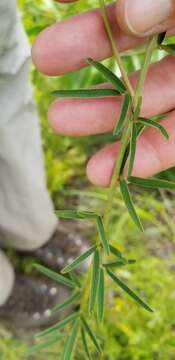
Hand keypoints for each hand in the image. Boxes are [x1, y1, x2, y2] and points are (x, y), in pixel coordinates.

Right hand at [32, 0, 174, 186]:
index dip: (96, 14)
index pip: (133, 2)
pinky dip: (145, 156)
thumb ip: (169, 1)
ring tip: (59, 121)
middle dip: (86, 54)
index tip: (59, 6)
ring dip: (103, 115)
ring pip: (149, 101)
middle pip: (136, 46)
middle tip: (44, 60)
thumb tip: (130, 16)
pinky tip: (109, 170)